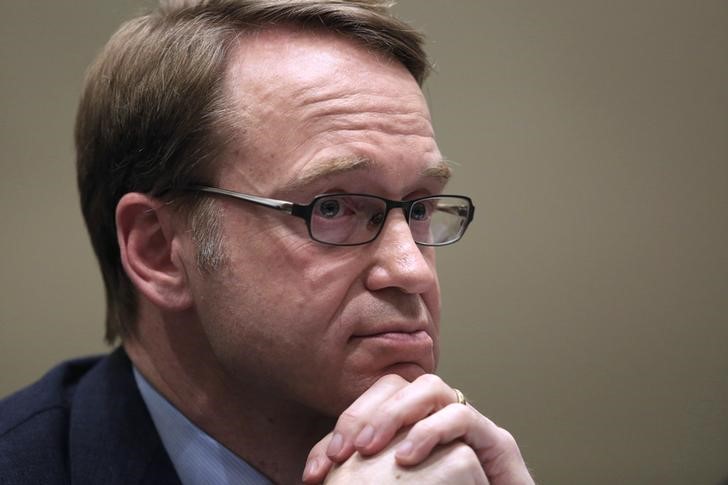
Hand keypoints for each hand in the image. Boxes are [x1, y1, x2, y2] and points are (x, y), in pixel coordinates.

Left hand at [302, 374, 533, 483]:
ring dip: (395, 413)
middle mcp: (438, 414)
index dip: (343, 425)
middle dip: (364, 413)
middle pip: (396, 386)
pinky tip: (407, 457)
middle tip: (341, 452)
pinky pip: (461, 416)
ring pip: (430, 387)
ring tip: (371, 449)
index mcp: (412, 422)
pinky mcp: (495, 440)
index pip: (372, 400)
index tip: (319, 467)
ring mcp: (468, 423)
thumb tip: (313, 475)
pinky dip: (430, 431)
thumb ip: (359, 476)